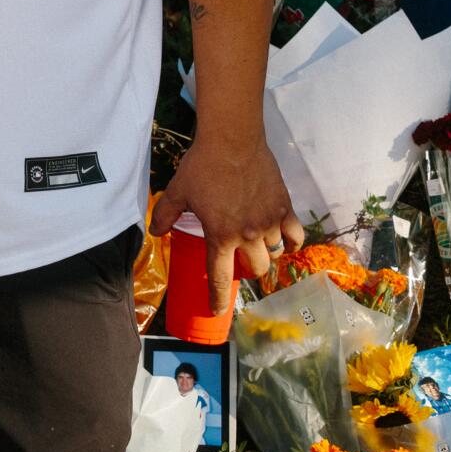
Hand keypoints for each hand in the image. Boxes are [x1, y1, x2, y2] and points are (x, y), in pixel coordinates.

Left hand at [151, 136, 303, 312]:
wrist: (233, 140)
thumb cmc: (203, 166)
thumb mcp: (178, 191)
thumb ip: (166, 215)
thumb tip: (155, 232)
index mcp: (220, 236)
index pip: (219, 278)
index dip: (218, 299)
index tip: (218, 311)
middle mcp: (247, 235)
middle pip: (256, 269)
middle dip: (249, 271)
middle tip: (242, 262)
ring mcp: (269, 222)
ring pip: (275, 253)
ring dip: (268, 254)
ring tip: (260, 246)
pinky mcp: (284, 207)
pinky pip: (295, 234)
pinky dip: (293, 242)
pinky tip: (287, 241)